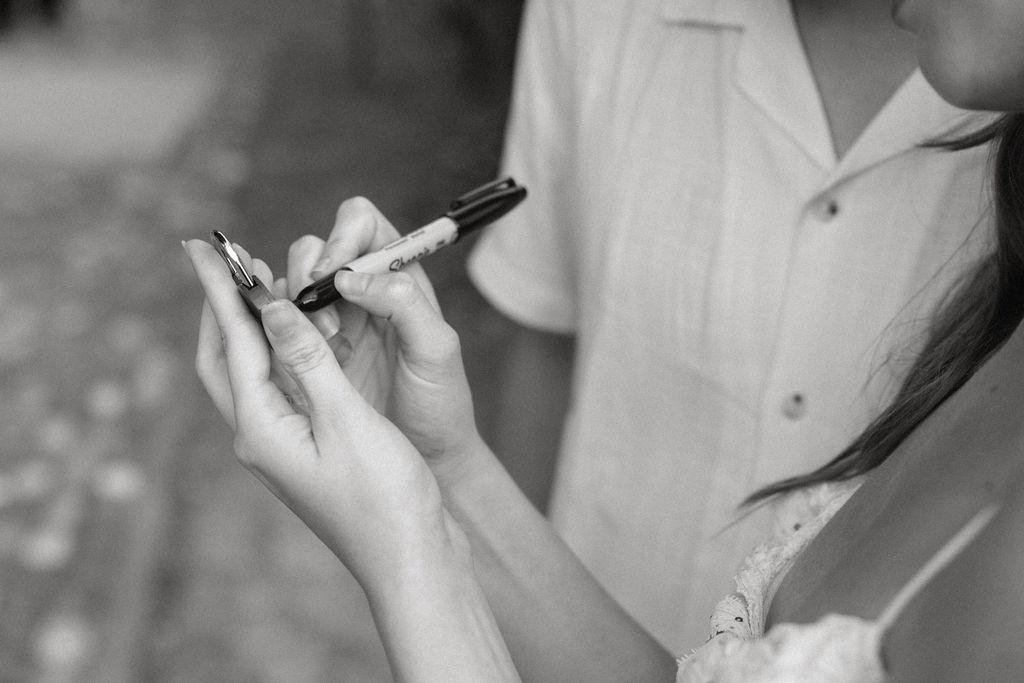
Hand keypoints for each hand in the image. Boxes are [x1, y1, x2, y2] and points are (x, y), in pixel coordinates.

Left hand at [184, 238, 453, 590]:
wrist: (412, 556)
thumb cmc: (384, 497)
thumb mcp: (347, 420)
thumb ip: (308, 361)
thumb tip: (272, 307)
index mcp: (261, 429)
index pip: (232, 343)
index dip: (219, 290)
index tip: (203, 246)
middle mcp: (261, 437)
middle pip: (224, 360)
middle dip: (220, 307)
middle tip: (219, 261)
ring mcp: (283, 446)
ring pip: (250, 373)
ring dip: (250, 327)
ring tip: (258, 285)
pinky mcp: (308, 449)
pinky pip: (280, 388)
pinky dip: (281, 352)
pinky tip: (298, 336)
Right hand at [284, 197, 482, 470]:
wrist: (428, 460)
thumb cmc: (441, 404)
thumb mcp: (436, 350)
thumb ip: (403, 303)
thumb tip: (350, 275)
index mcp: (399, 278)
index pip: (361, 223)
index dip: (341, 237)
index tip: (335, 275)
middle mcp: (363, 292)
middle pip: (317, 247)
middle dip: (310, 274)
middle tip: (327, 325)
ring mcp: (332, 321)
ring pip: (292, 283)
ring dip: (294, 306)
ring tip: (320, 348)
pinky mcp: (307, 353)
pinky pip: (278, 324)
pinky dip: (277, 331)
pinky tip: (299, 361)